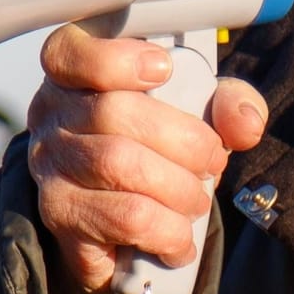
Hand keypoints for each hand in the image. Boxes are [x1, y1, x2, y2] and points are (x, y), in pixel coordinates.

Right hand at [27, 24, 268, 293]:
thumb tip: (244, 120)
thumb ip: (226, 104)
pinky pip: (123, 219)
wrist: (120, 230)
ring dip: (179, 188)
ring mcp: (48, 169)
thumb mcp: (197, 114)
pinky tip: (179, 240)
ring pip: (118, 165)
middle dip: (184, 139)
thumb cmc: (156, 151)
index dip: (115, 58)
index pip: (69, 52)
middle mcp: (51, 118)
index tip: (164, 68)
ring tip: (197, 201)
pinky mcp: (60, 219)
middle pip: (112, 112)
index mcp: (75, 76)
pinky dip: (167, 232)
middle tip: (214, 161)